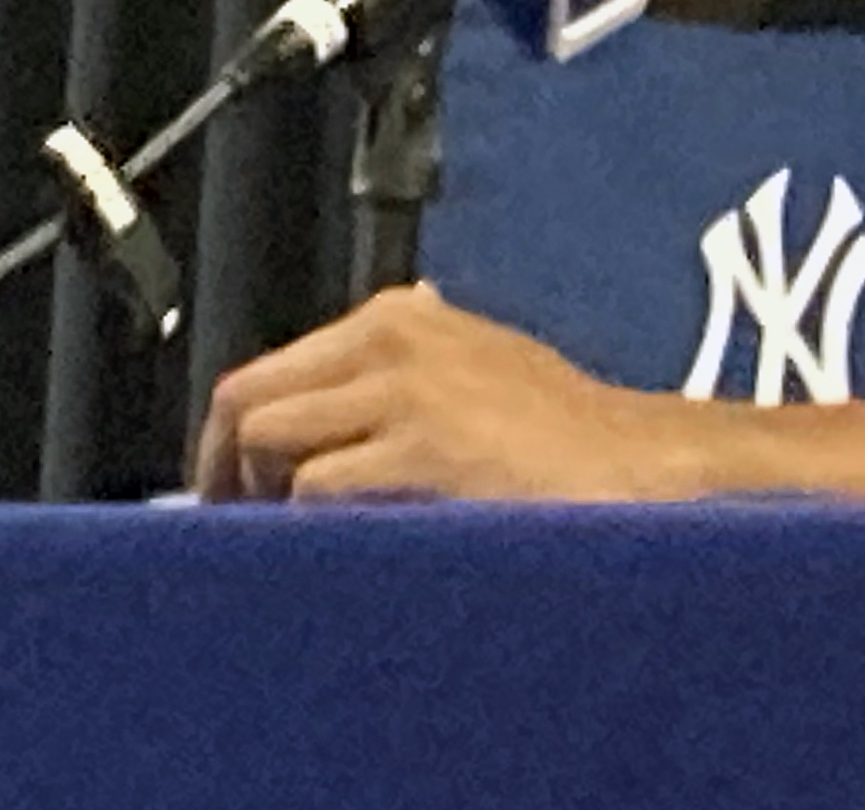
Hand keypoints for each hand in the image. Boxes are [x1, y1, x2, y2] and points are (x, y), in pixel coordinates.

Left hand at [193, 284, 693, 503]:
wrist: (638, 468)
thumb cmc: (562, 434)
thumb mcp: (473, 364)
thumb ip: (394, 370)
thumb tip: (312, 407)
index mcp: (396, 317)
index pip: (267, 373)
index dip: (235, 443)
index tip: (239, 494)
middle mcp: (391, 337)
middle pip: (245, 399)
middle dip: (227, 472)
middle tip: (240, 531)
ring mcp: (404, 389)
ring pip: (269, 443)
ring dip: (268, 502)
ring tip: (299, 543)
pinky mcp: (421, 447)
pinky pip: (314, 489)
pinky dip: (313, 528)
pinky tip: (347, 547)